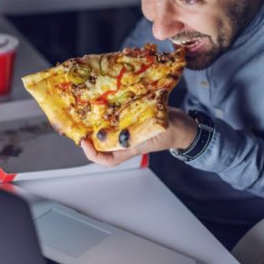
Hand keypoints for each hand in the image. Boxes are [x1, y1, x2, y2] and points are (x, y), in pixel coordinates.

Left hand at [80, 108, 197, 166]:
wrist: (183, 124)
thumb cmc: (175, 131)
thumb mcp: (163, 129)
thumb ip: (151, 127)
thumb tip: (139, 124)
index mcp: (132, 148)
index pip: (107, 160)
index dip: (93, 154)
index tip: (85, 142)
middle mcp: (126, 142)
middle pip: (101, 145)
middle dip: (89, 136)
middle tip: (79, 123)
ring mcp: (128, 131)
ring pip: (106, 132)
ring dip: (96, 125)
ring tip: (88, 112)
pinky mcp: (130, 120)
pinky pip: (115, 120)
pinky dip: (108, 114)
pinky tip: (104, 103)